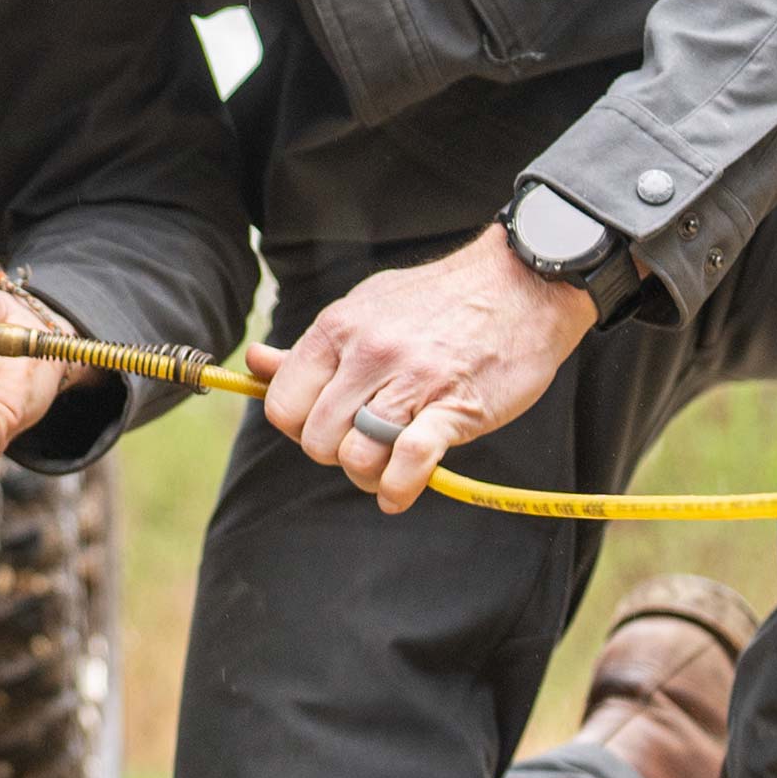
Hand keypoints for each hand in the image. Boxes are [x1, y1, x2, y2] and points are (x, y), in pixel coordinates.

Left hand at [247, 223, 594, 514]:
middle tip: (363, 444)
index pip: (282, 404)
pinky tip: (400, 493)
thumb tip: (255, 364)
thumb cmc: (439, 301)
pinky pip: (408, 462)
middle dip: (334, 454)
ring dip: (368, 475)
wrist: (521, 284)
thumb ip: (313, 346)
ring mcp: (411, 380)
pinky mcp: (454, 406)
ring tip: (385, 466)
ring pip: (356, 456)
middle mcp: (367, 353)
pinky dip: (399, 489)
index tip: (325, 425)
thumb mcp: (365, 308)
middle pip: (315, 439)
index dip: (298, 427)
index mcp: (338, 328)